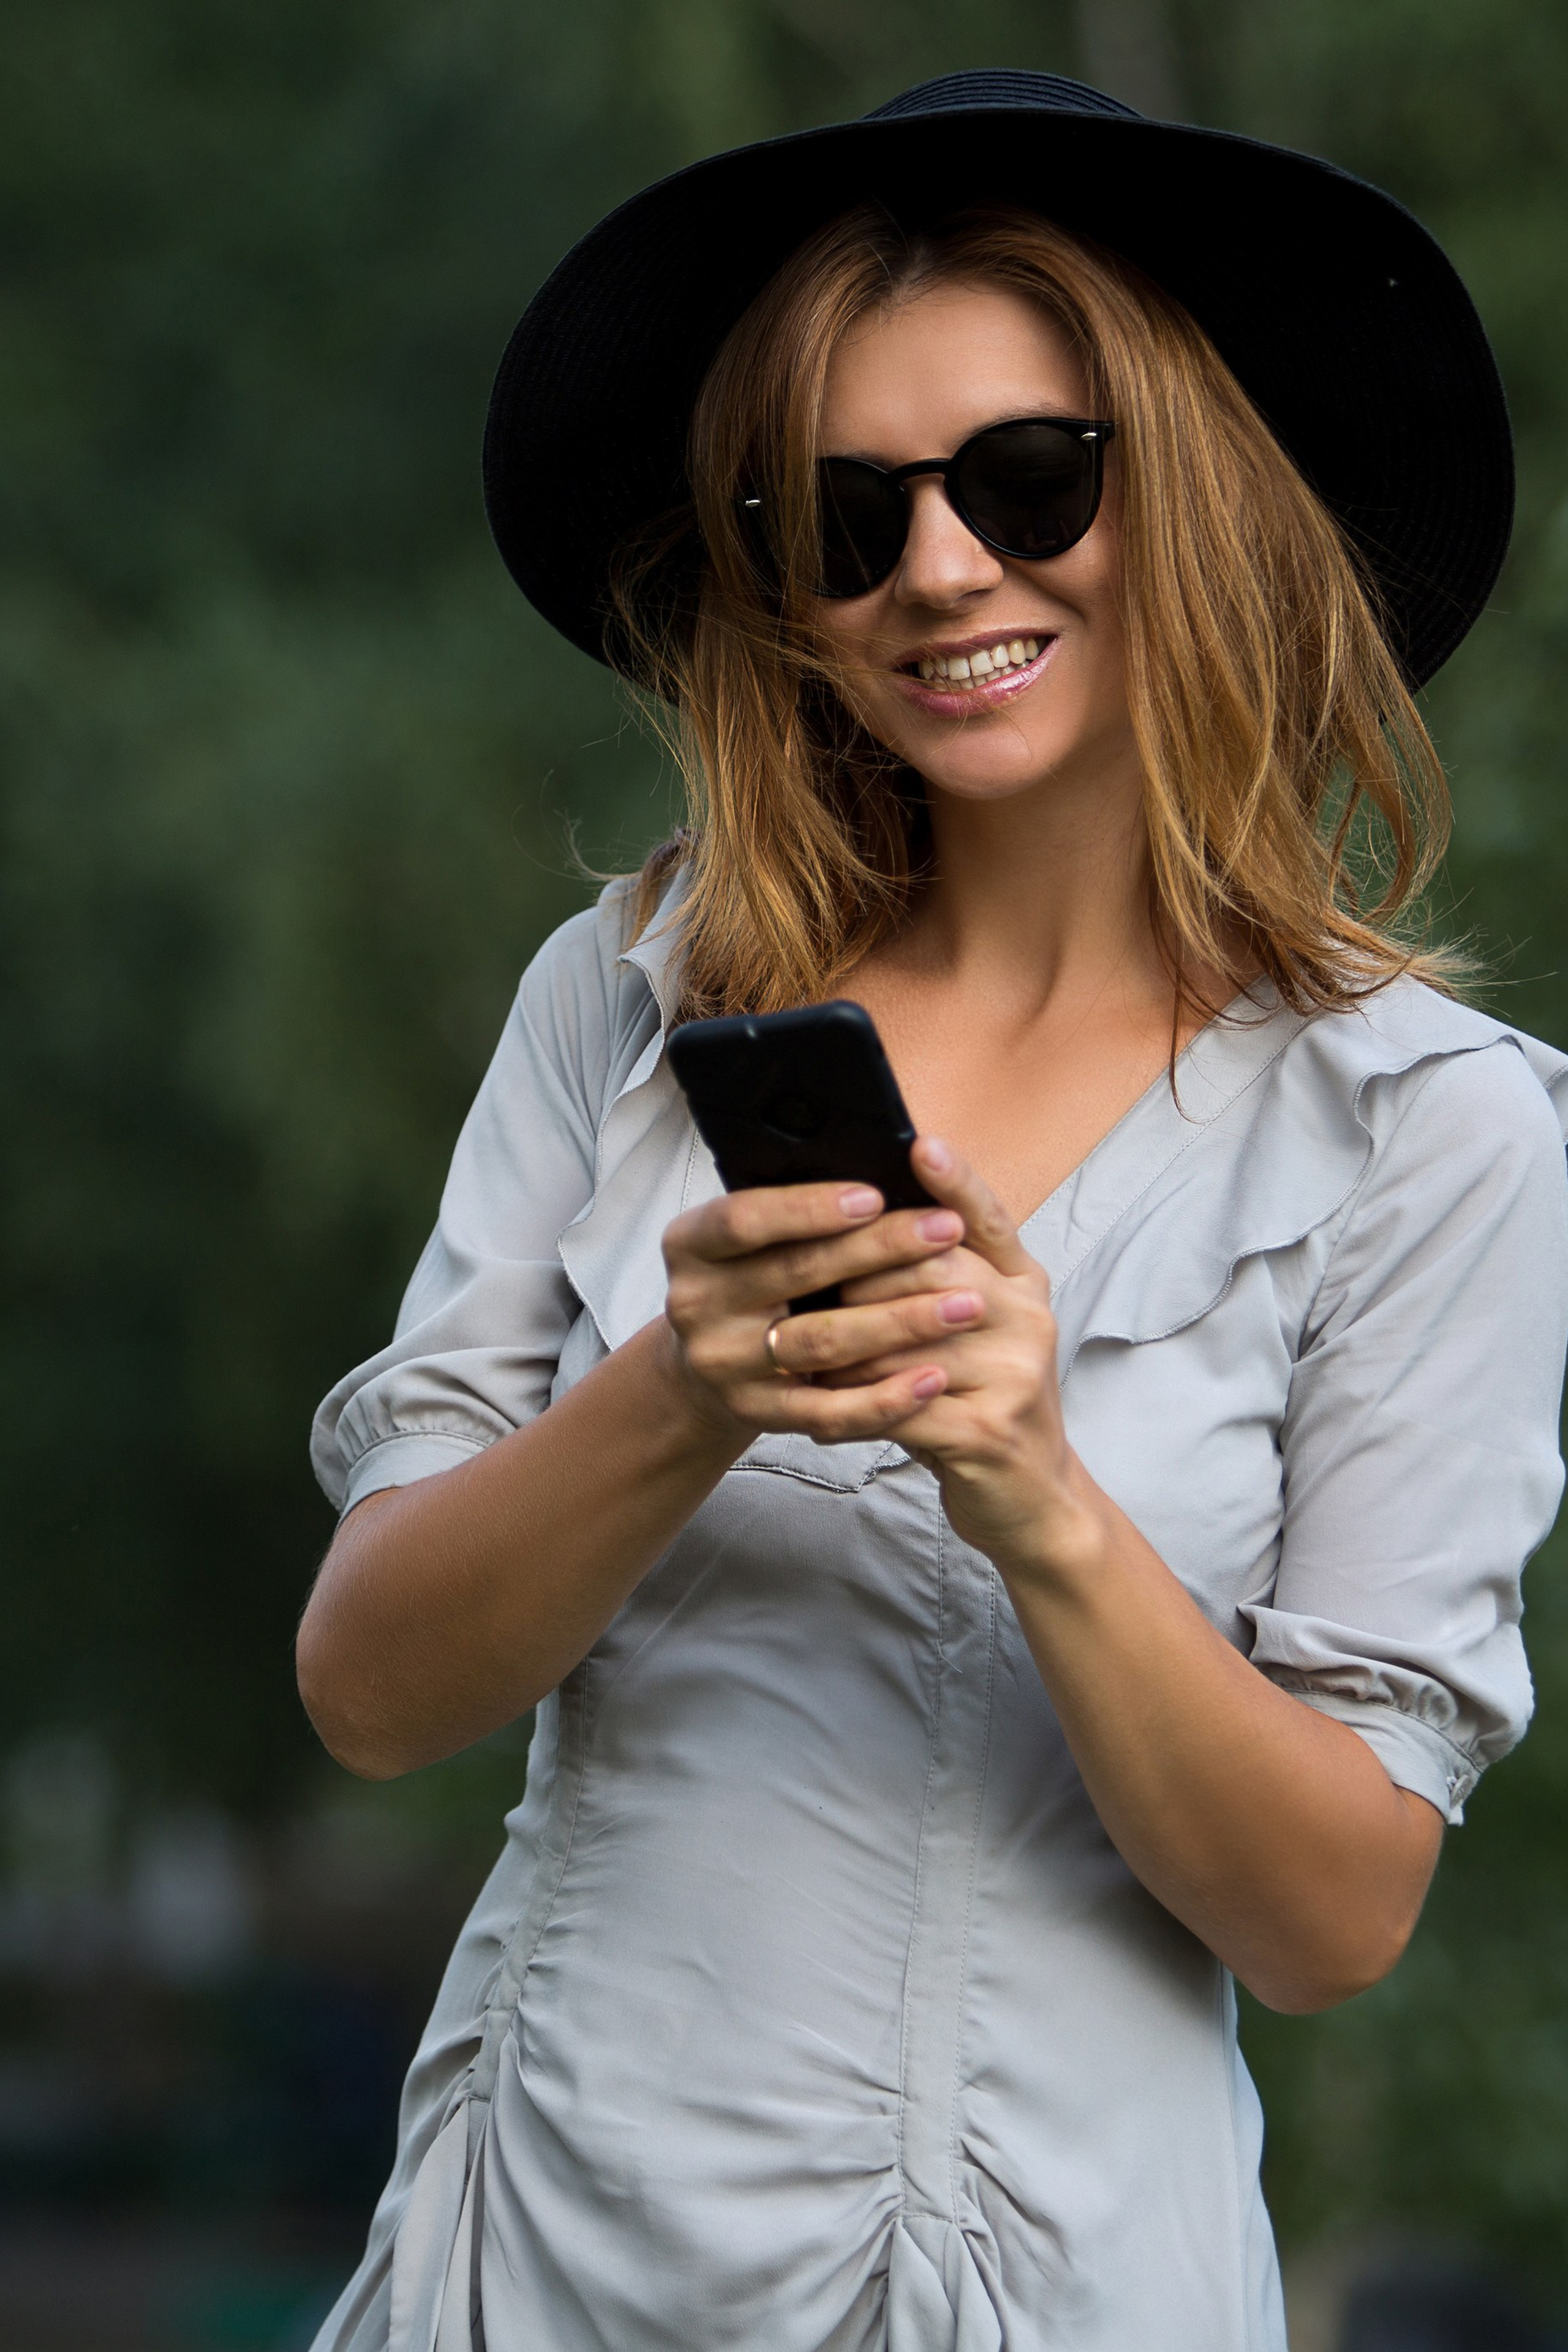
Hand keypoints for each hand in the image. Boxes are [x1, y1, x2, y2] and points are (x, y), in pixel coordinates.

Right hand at [660, 1179, 977, 1449]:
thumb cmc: (750, 1279)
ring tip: (965, 1304)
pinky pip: (827, 1412)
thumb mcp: (750, 1237)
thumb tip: (881, 1165)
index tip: (875, 1195)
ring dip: (899, 1323)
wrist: (705, 1369)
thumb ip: (797, 1208)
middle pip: (795, 1274)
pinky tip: (934, 1378)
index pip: (745, 1219)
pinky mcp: (757, 1414)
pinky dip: (884, 1398)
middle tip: (948, 1231)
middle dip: (880, 1250)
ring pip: (820, 1343)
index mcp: (690, 1245)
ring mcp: (724, 1366)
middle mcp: (696, 1305)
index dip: (809, 1208)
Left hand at [826, 1138, 1106, 1580]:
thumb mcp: (970, 1331)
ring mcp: (1016, 1373)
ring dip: (840, 1350)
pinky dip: (851, 1411)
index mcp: (1023, 1282)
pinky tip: (814, 1417)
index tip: (920, 1143)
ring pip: (905, 1340)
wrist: (1031, 1497)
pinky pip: (901, 1407)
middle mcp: (1029, 1317)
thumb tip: (854, 1225)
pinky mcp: (991, 1430)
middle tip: (796, 1287)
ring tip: (789, 1352)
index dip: (956, 1180)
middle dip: (857, 1276)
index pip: (988, 1217)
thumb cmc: (975, 1401)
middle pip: (932, 1268)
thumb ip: (932, 1280)